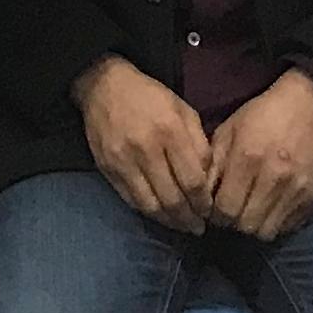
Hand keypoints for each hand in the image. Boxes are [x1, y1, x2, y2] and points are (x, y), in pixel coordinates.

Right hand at [75, 57, 212, 235]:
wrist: (104, 85)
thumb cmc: (149, 96)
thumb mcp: (183, 110)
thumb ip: (199, 143)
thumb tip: (208, 179)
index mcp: (169, 131)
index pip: (192, 180)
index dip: (203, 202)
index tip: (209, 211)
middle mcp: (146, 149)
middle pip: (172, 198)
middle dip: (189, 219)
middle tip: (198, 227)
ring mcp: (123, 161)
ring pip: (150, 205)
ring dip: (169, 222)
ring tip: (181, 226)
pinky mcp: (107, 169)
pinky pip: (131, 200)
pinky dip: (148, 212)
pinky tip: (159, 215)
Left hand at [205, 69, 312, 241]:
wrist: (308, 107)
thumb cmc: (261, 116)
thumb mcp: (229, 131)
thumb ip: (213, 165)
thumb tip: (202, 197)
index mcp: (248, 158)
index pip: (225, 208)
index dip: (215, 215)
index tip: (213, 209)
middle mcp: (273, 178)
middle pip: (245, 225)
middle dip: (233, 223)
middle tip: (231, 211)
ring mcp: (295, 191)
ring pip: (266, 232)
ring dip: (253, 226)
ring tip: (249, 211)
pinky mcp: (311, 198)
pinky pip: (287, 228)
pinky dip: (274, 223)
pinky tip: (267, 208)